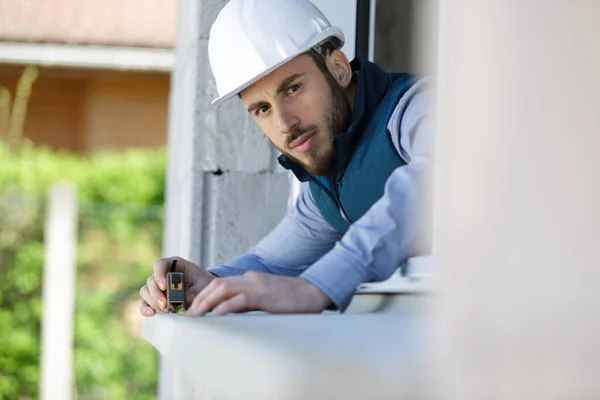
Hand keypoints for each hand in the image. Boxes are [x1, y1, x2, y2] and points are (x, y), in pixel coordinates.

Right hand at [138, 256, 214, 316]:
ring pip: (145, 291)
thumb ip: (192, 291)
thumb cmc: (205, 284)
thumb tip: (179, 303)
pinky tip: (151, 313)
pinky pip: (144, 303)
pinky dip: (145, 308)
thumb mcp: (203, 284)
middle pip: (151, 280)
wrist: (206, 294)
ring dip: (152, 301)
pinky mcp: (155, 299)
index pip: (160, 264)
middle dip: (156, 293)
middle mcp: (163, 274)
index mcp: (174, 265)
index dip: (159, 274)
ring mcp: (157, 287)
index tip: (164, 286)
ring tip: (165, 309)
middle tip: (164, 304)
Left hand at [187, 271, 330, 315]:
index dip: (205, 295)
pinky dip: (227, 306)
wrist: (315, 292)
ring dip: (208, 302)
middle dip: (201, 298)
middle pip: (218, 284)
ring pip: (224, 288)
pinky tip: (218, 315)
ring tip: (198, 315)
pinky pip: (241, 300)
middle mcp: (251, 279)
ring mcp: (258, 286)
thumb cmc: (292, 299)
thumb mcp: (266, 298)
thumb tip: (229, 313)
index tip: (196, 308)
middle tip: (191, 314)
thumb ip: (248, 302)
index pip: (221, 283)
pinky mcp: (265, 296)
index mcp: (250, 279)